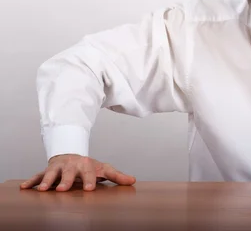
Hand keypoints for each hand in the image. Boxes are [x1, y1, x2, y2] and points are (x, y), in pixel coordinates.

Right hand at [20, 154, 135, 191]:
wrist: (71, 153)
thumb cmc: (88, 165)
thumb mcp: (104, 169)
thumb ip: (117, 176)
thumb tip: (133, 181)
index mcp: (86, 165)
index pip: (89, 173)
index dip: (90, 180)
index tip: (90, 189)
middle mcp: (71, 166)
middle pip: (69, 173)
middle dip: (66, 181)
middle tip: (64, 189)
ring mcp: (58, 168)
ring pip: (51, 174)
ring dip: (47, 181)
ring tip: (44, 189)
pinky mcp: (46, 171)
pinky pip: (37, 176)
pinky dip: (31, 181)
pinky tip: (25, 187)